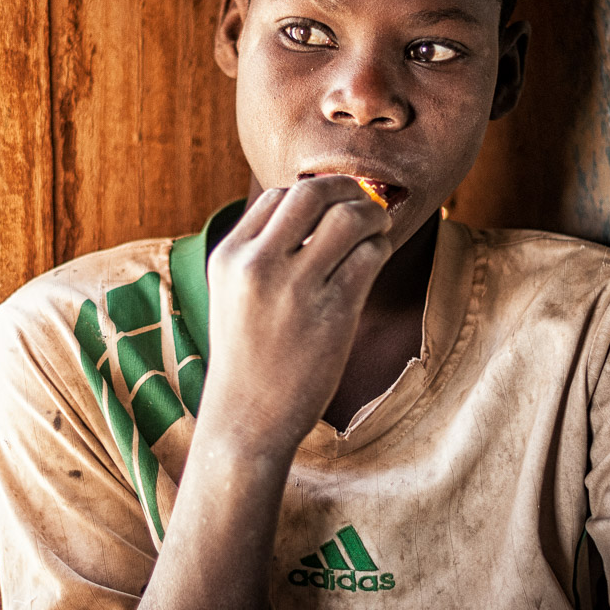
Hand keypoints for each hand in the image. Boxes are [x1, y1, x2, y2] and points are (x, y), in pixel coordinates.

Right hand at [201, 176, 393, 456]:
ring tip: (377, 230)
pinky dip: (380, 248)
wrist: (246, 421)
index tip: (331, 207)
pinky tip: (376, 258)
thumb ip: (260, 253)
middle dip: (346, 189)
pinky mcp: (332, 312)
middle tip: (363, 202)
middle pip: (312, 192)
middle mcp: (257, 265)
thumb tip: (315, 212)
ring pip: (348, 218)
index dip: (313, 194)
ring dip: (371, 215)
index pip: (278, 195)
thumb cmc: (247, 357)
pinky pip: (369, 256)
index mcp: (229, 256)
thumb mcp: (233, 295)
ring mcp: (294, 288)